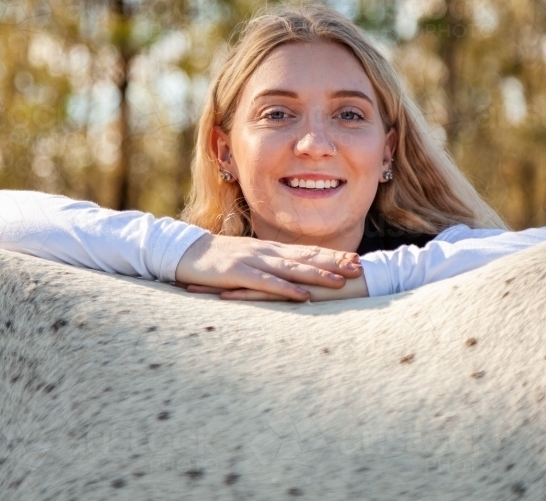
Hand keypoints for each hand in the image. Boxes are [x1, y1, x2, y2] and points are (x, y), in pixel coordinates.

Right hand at [175, 233, 362, 300]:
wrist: (186, 253)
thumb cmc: (217, 261)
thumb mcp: (247, 261)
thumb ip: (269, 267)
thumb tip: (290, 277)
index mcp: (270, 249)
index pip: (308, 251)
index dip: (333, 255)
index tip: (356, 259)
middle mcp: (266, 252)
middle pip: (306, 257)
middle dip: (334, 263)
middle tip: (359, 268)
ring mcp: (253, 261)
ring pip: (291, 268)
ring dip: (317, 275)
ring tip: (340, 282)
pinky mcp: (238, 274)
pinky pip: (266, 282)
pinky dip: (286, 289)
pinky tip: (302, 295)